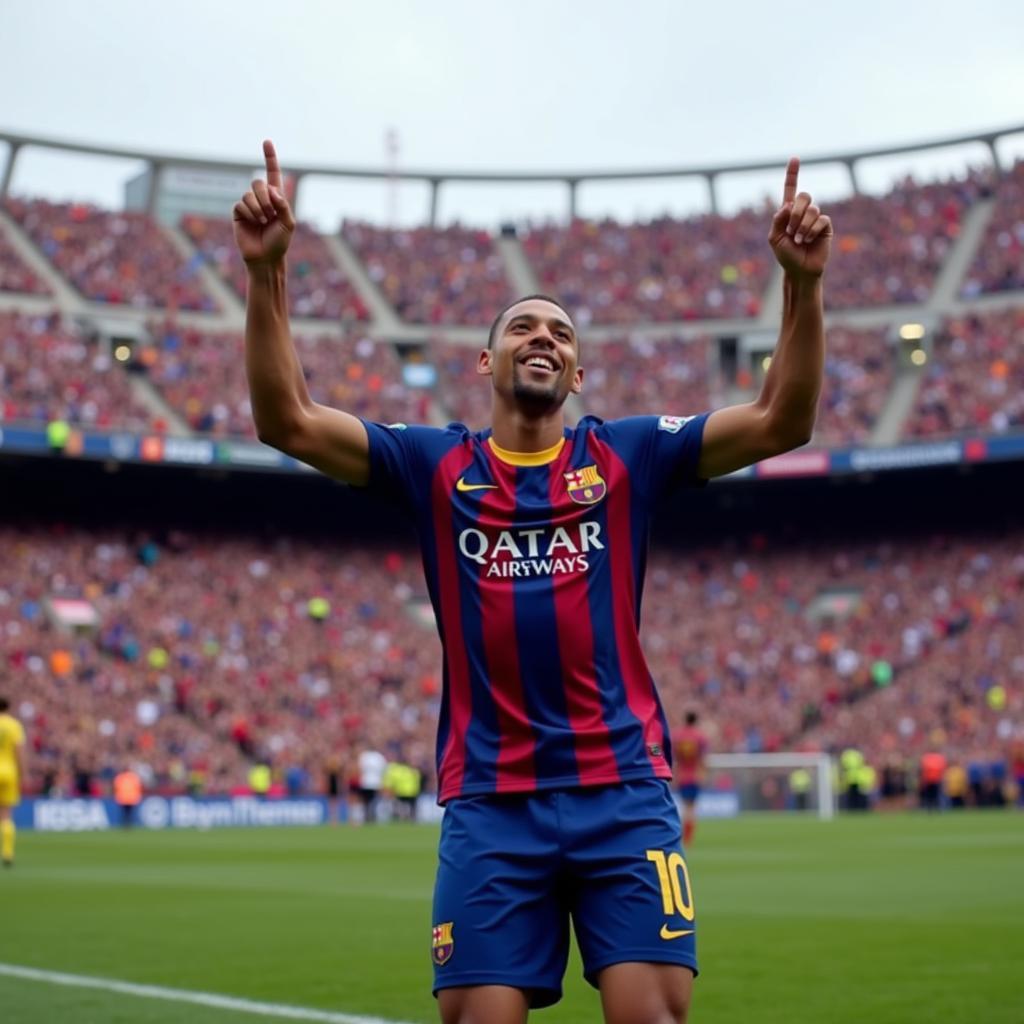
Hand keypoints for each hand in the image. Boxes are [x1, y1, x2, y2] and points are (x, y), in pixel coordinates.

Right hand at [232, 140, 295, 265]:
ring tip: (263, 222)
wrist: (265, 258)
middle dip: (265, 198)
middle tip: (270, 215)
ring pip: (249, 194)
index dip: (270, 158)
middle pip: (258, 182)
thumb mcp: (289, 224)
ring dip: (258, 208)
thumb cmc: (279, 243)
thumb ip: (283, 205)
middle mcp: (261, 199)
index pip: (272, 174)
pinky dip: (249, 213)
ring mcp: (249, 205)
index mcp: (276, 199)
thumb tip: (272, 189)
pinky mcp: (238, 212)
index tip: (267, 141)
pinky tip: (253, 223)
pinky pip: (240, 204)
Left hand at [768, 158, 832, 279]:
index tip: (794, 158)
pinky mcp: (825, 226)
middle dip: (796, 213)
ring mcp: (815, 218)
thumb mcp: (774, 238)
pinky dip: (811, 231)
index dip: (792, 174)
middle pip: (804, 196)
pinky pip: (821, 220)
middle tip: (790, 231)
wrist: (799, 270)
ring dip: (802, 226)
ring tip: (798, 240)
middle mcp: (803, 212)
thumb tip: (787, 205)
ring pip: (813, 209)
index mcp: (788, 212)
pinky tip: (807, 241)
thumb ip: (777, 220)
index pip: (791, 190)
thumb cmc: (786, 255)